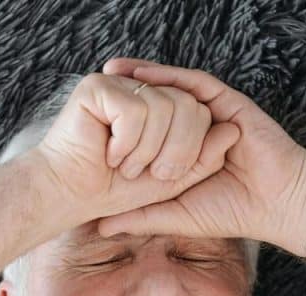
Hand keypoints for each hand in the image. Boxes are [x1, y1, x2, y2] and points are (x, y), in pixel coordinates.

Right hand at [29, 72, 240, 225]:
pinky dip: (126, 142)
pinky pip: (135, 109)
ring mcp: (118, 86)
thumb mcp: (172, 179)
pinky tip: (109, 154)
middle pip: (187, 105)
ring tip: (124, 165)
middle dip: (175, 148)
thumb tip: (233, 130)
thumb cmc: (117, 191)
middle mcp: (141, 91)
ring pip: (163, 106)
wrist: (72, 199)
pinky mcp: (96, 87)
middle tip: (148, 173)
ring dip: (146, 150)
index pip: (198, 112)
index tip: (164, 173)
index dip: (191, 146)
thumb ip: (203, 158)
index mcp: (159, 107)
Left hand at [97, 58, 305, 257]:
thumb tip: (98, 225)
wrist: (277, 204)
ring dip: (143, 78)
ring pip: (173, 89)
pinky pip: (196, 84)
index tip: (90, 116)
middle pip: (158, 104)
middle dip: (128, 92)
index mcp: (184, 151)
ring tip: (112, 70)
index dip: (123, 121)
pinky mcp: (230, 104)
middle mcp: (197, 129)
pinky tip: (145, 74)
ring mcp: (213, 115)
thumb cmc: (232, 212)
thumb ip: (139, 216)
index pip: (150, 130)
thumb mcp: (174, 214)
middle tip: (95, 81)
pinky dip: (170, 77)